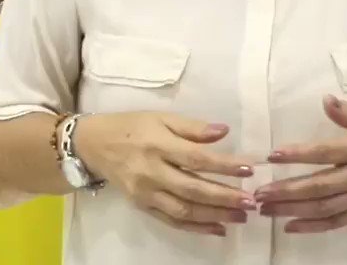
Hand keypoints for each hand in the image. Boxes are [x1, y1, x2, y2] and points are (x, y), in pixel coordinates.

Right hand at [74, 112, 256, 236]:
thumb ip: (193, 127)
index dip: (223, 165)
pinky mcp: (142, 207)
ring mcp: (146, 193)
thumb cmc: (134, 126)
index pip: (196, 158)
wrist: (95, 145)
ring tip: (241, 216)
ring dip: (215, 215)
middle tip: (251, 201)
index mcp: (159, 144)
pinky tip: (217, 228)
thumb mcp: (162, 117)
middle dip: (224, 197)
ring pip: (184, 210)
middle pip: (192, 189)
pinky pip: (172, 222)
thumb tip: (224, 132)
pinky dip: (196, 228)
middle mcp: (152, 172)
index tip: (249, 169)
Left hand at [255, 95, 346, 232]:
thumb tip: (325, 100)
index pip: (324, 153)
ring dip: (292, 210)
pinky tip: (290, 226)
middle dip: (286, 191)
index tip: (272, 155)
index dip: (298, 155)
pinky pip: (336, 223)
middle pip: (318, 186)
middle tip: (259, 193)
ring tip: (266, 209)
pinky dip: (312, 227)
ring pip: (323, 208)